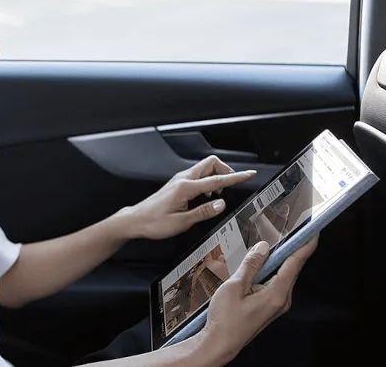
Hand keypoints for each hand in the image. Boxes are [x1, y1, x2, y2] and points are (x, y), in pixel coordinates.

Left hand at [113, 156, 255, 239]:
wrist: (136, 220)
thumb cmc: (155, 222)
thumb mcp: (182, 222)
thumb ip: (203, 212)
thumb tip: (221, 204)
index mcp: (186, 187)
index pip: (217, 179)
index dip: (236, 177)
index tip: (249, 174)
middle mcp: (183, 179)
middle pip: (211, 164)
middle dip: (225, 171)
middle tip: (231, 186)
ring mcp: (179, 180)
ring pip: (204, 169)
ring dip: (215, 178)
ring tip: (215, 197)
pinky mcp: (177, 183)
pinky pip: (197, 176)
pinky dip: (206, 183)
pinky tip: (205, 198)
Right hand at [194, 236, 318, 363]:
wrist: (219, 343)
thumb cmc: (225, 320)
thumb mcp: (234, 287)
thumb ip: (250, 265)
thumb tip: (263, 247)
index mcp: (276, 294)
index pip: (296, 262)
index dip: (305, 244)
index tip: (312, 229)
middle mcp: (281, 299)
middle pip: (292, 267)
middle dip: (292, 247)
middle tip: (290, 228)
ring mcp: (276, 304)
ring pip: (282, 274)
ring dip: (279, 258)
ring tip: (273, 242)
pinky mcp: (269, 306)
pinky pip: (275, 282)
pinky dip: (271, 270)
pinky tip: (260, 263)